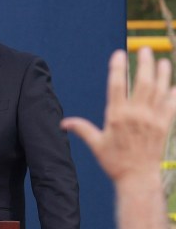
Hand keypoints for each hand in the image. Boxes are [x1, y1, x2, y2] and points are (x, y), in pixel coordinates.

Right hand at [61, 48, 175, 183]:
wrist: (138, 178)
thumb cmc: (115, 162)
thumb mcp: (96, 144)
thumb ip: (82, 129)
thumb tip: (63, 123)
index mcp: (117, 116)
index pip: (117, 86)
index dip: (118, 68)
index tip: (119, 54)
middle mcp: (136, 115)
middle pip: (143, 82)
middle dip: (145, 64)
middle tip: (146, 50)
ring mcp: (152, 119)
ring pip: (160, 90)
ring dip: (163, 74)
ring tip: (163, 61)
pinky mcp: (165, 126)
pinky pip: (171, 105)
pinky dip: (173, 94)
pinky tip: (173, 85)